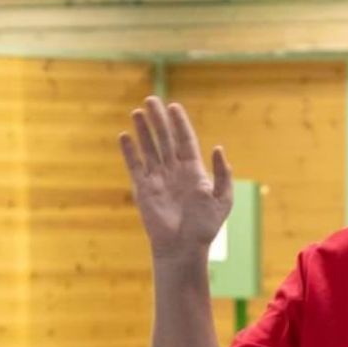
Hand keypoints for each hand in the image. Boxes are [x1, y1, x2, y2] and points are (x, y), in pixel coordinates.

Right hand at [119, 96, 232, 260]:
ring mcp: (157, 179)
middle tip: (151, 99)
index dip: (179, 124)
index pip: (185, 141)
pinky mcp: (143, 189)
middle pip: (165, 139)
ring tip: (137, 111)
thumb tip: (218, 148)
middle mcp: (174, 172)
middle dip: (158, 120)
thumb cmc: (204, 227)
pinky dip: (129, 151)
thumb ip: (222, 174)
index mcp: (193, 172)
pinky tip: (125, 135)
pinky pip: (135, 166)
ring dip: (143, 130)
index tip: (174, 106)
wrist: (183, 248)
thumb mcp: (222, 200)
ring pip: (149, 148)